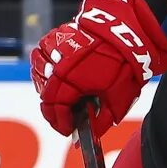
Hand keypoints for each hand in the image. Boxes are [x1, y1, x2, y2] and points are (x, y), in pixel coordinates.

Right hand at [30, 0, 166, 136]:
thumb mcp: (119, 99)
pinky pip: (42, 52)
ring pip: (38, 71)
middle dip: (54, 109)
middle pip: (44, 94)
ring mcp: (55, 49)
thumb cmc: (125, 65)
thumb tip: (87, 137)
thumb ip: (101, 120)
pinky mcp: (57, 36)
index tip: (68, 130)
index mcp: (70, 82)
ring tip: (60, 95)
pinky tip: (57, 71)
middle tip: (65, 117)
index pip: (55, 109)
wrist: (129, 30)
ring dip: (45, 86)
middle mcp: (57, 66)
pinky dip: (45, 64)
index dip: (61, 123)